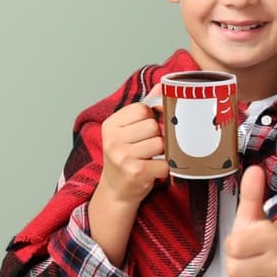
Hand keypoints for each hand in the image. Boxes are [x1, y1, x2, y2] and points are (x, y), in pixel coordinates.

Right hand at [88, 86, 168, 265]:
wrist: (117, 192)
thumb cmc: (126, 157)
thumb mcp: (128, 131)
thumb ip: (145, 108)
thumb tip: (163, 85)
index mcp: (110, 125)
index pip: (142, 109)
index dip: (150, 119)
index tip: (145, 131)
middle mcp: (113, 139)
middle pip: (153, 126)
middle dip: (157, 137)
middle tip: (148, 149)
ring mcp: (123, 156)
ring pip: (161, 142)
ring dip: (163, 152)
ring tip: (151, 159)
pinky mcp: (136, 171)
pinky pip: (165, 162)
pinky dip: (166, 167)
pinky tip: (155, 170)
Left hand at [224, 166, 276, 276]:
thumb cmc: (267, 236)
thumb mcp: (256, 214)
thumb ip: (251, 193)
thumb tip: (253, 169)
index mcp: (273, 238)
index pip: (232, 246)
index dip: (235, 243)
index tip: (248, 241)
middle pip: (232, 270)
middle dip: (236, 263)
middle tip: (250, 258)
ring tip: (252, 271)